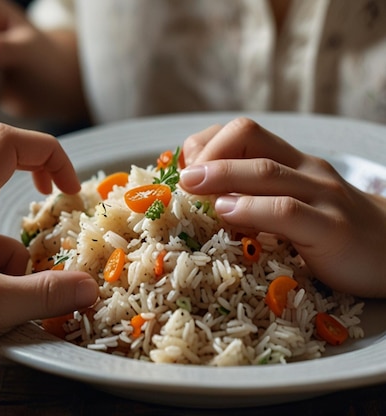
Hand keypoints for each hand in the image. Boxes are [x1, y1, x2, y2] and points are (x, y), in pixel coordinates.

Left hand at [178, 117, 385, 296]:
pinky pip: (287, 212)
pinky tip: (228, 213)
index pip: (244, 132)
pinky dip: (252, 209)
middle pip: (250, 139)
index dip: (207, 144)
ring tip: (192, 187)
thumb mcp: (289, 206)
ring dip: (222, 175)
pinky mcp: (332, 228)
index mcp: (290, 162)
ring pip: (266, 171)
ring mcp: (321, 195)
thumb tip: (201, 201)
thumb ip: (253, 198)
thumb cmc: (330, 230)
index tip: (184, 168)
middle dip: (208, 153)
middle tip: (181, 176)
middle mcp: (305, 170)